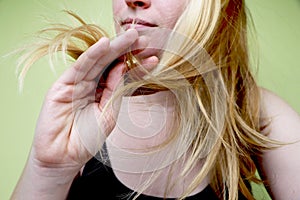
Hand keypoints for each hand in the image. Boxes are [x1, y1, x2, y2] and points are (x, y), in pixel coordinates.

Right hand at [30, 29, 158, 176]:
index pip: (121, 74)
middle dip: (126, 50)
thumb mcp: (109, 115)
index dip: (136, 66)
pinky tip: (104, 44)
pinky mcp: (63, 85)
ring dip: (113, 47)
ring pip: (97, 61)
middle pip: (110, 63)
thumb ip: (115, 91)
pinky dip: (91, 54)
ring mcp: (77, 83)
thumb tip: (122, 67)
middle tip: (143, 38)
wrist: (64, 157)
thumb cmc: (87, 139)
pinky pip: (79, 67)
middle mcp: (91, 84)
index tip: (153, 57)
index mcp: (103, 92)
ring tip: (130, 37)